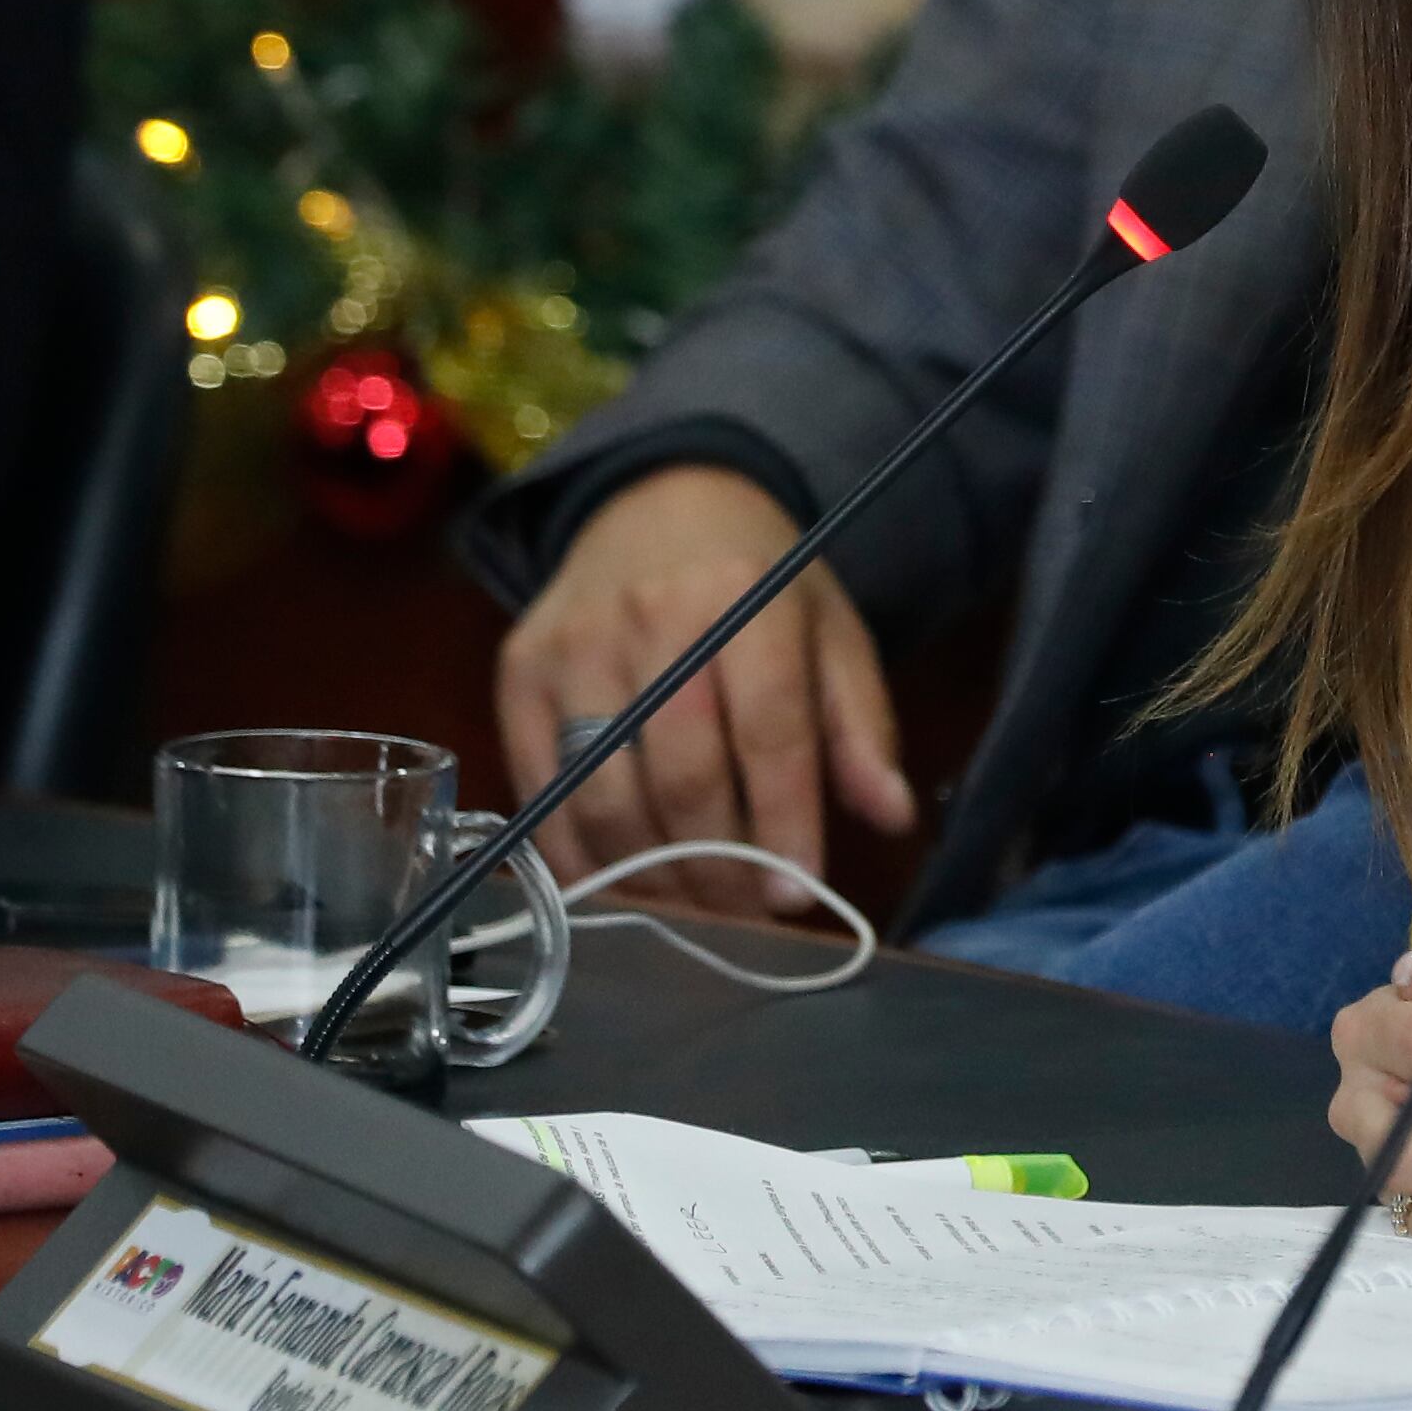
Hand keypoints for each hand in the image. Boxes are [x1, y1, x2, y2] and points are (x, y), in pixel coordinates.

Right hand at [492, 465, 913, 917]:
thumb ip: (860, 726)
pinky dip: (579, 856)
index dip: (783, 823)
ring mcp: (573, 646)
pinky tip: (623, 882)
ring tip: (694, 901)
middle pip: (682, 774)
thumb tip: (891, 816)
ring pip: (605, 796)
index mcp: (745, 597)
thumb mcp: (830, 631)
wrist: (660, 503)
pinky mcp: (520, 674)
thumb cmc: (758, 583)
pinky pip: (541, 793)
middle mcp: (650, 617)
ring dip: (652, 874)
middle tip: (747, 907)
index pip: (768, 730)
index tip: (799, 893)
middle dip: (719, 864)